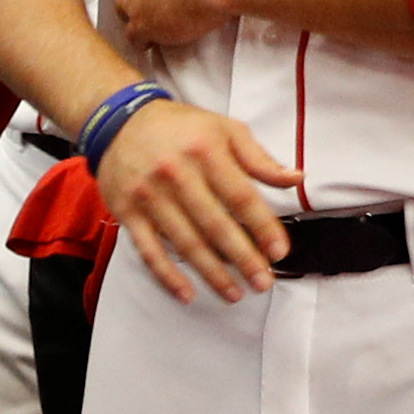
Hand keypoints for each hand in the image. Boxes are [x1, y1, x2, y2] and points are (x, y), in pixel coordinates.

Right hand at [93, 96, 299, 300]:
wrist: (117, 121)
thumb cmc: (178, 127)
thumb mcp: (224, 129)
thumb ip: (259, 158)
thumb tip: (296, 178)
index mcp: (205, 152)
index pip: (241, 197)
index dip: (263, 227)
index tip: (279, 252)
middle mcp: (176, 175)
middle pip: (215, 225)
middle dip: (243, 259)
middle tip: (262, 283)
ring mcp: (149, 196)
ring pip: (185, 242)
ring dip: (212, 273)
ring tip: (233, 293)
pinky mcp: (128, 212)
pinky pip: (148, 249)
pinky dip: (167, 275)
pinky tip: (187, 293)